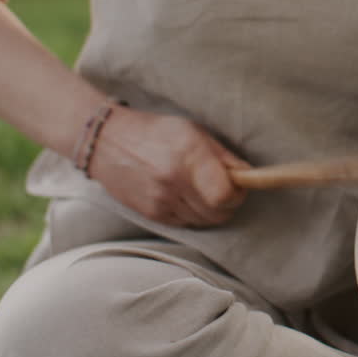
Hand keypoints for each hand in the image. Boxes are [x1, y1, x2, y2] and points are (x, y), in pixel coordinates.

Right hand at [88, 106, 249, 227]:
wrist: (107, 142)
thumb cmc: (156, 132)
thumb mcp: (194, 132)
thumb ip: (224, 157)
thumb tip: (249, 176)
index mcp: (188, 156)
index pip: (225, 195)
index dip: (238, 194)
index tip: (238, 186)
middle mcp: (173, 180)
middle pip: (218, 214)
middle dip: (227, 205)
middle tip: (224, 190)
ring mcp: (160, 200)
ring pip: (203, 222)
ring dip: (209, 211)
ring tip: (200, 190)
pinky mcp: (150, 214)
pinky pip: (185, 224)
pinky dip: (191, 215)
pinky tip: (184, 196)